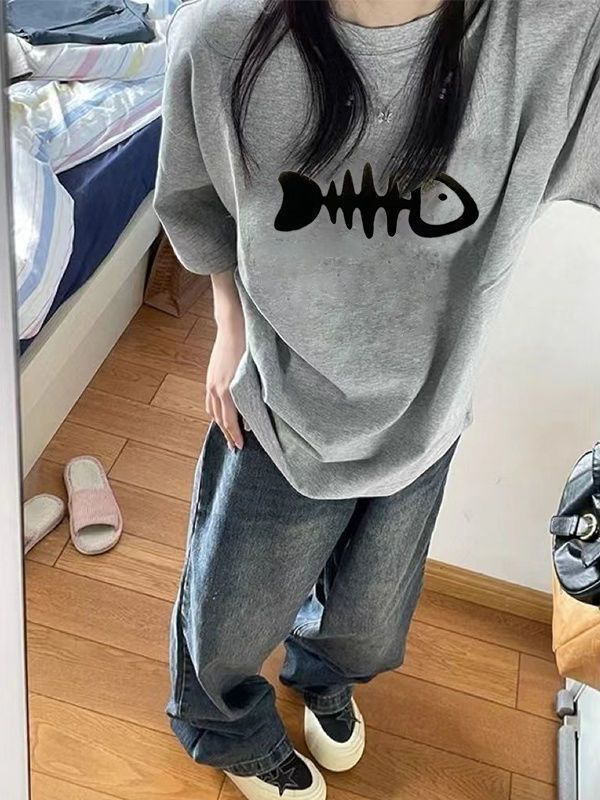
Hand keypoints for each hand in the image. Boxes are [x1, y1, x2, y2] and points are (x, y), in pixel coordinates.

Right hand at [205, 307, 245, 450]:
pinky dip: (214, 412)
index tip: (240, 446)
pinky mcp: (210, 378)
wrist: (233, 327)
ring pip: (212, 411)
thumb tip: (254, 414)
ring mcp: (211, 383)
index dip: (235, 435)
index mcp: (228, 390)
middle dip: (227, 434)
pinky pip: (209, 401)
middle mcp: (216, 389)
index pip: (230, 421)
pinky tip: (219, 415)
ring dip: (219, 425)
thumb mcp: (253, 373)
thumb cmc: (248, 347)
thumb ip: (253, 394)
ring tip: (226, 435)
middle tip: (234, 447)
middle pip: (220, 419)